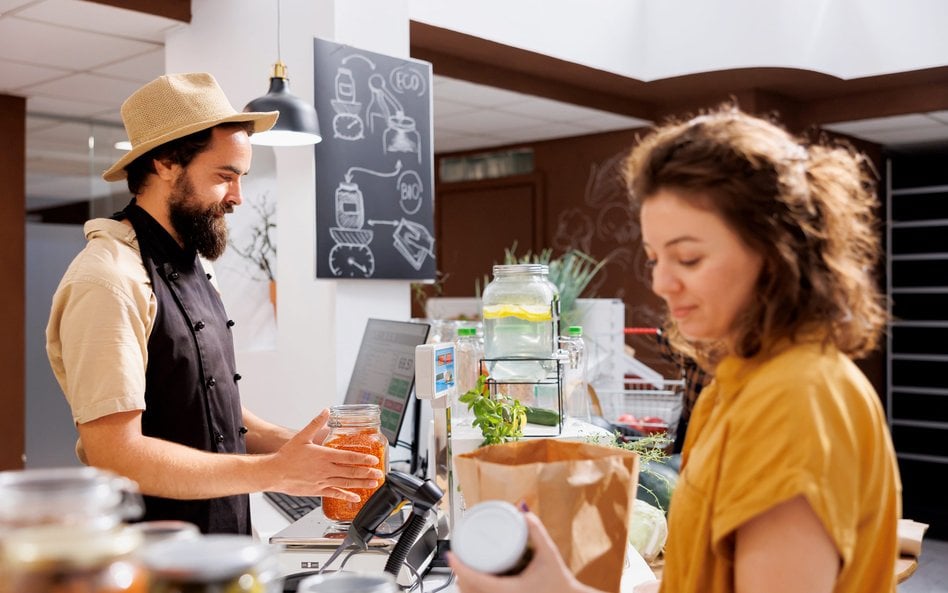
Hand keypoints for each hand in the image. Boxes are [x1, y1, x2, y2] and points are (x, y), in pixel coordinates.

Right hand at [267, 411, 382, 501]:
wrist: (274, 473)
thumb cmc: (287, 456)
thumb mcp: (302, 436)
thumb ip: (316, 424)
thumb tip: (326, 411)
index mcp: (323, 456)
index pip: (348, 457)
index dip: (363, 459)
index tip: (373, 460)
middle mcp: (325, 470)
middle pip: (350, 471)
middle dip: (367, 473)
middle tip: (379, 474)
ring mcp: (322, 481)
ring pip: (346, 483)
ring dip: (361, 483)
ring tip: (373, 484)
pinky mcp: (317, 491)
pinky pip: (335, 494)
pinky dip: (347, 495)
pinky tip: (356, 496)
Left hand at [448, 512, 602, 592]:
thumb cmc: (560, 584)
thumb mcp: (549, 553)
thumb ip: (536, 531)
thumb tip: (523, 510)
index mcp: (508, 590)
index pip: (473, 579)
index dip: (458, 566)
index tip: (451, 554)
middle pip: (467, 590)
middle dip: (458, 573)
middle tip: (456, 556)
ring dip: (464, 584)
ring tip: (462, 567)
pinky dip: (473, 591)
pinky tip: (473, 583)